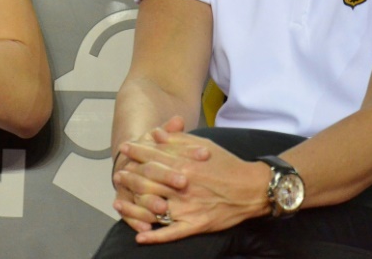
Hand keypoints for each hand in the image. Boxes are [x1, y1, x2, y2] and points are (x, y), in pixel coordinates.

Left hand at [116, 126, 268, 243]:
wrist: (252, 188)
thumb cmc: (226, 164)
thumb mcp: (203, 144)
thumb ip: (178, 140)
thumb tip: (155, 134)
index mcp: (184, 164)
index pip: (152, 156)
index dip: (136, 152)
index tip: (124, 148)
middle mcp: (182, 185)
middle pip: (148, 181)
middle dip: (130, 176)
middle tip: (118, 175)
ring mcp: (188, 207)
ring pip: (154, 206)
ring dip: (133, 205)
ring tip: (119, 201)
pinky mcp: (196, 225)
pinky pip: (171, 233)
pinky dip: (154, 237)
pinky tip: (140, 237)